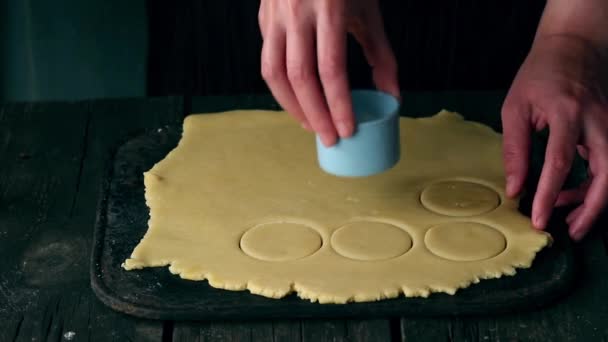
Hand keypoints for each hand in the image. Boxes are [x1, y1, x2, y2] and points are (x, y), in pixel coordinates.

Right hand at [258, 0, 399, 145]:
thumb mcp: (367, 12)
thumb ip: (381, 55)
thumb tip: (392, 97)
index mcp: (330, 7)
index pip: (331, 68)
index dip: (338, 104)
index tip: (347, 129)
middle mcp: (297, 11)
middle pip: (300, 76)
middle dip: (315, 114)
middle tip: (330, 138)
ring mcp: (275, 14)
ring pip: (274, 73)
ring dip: (291, 107)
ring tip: (310, 125)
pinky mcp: (263, 19)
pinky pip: (267, 61)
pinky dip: (281, 88)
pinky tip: (296, 101)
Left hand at [502, 34, 607, 239]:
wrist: (574, 46)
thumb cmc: (539, 75)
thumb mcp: (516, 107)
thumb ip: (515, 149)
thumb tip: (514, 189)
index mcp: (567, 113)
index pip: (560, 163)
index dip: (549, 195)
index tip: (539, 220)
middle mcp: (597, 121)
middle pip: (607, 175)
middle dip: (592, 210)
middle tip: (570, 232)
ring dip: (594, 201)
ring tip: (568, 220)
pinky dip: (592, 185)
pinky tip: (570, 195)